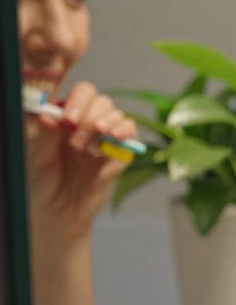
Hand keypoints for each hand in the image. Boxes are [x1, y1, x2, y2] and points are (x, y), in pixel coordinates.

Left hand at [25, 81, 136, 248]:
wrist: (57, 210)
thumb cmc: (41, 181)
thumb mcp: (35, 153)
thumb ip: (43, 132)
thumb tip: (48, 113)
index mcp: (67, 117)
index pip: (82, 93)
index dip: (79, 100)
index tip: (69, 119)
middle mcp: (88, 124)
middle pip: (103, 102)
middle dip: (90, 117)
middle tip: (76, 141)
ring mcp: (106, 139)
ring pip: (118, 115)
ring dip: (106, 126)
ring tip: (89, 148)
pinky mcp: (120, 155)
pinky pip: (131, 134)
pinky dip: (124, 134)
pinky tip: (112, 141)